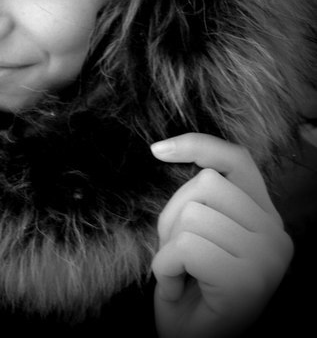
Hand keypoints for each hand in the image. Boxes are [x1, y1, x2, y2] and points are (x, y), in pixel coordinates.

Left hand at [150, 133, 292, 337]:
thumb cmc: (191, 288)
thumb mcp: (197, 231)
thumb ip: (200, 196)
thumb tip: (164, 148)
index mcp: (266, 217)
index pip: (236, 159)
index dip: (197, 144)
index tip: (157, 150)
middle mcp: (275, 233)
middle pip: (205, 183)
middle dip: (174, 214)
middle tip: (179, 254)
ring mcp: (266, 257)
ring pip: (192, 213)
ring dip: (168, 244)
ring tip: (181, 272)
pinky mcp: (247, 279)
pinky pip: (184, 247)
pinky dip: (166, 267)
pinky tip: (177, 288)